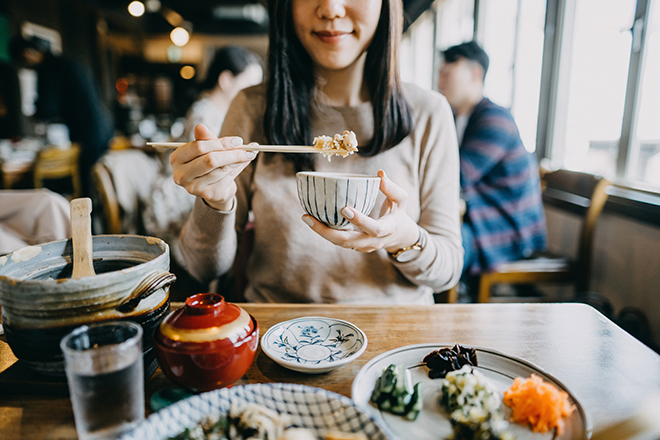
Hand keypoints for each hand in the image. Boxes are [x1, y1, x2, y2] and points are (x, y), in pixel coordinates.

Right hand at [170, 124, 256, 210]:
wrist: (213, 187)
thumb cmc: (208, 163)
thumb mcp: (207, 148)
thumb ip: (206, 138)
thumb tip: (200, 126)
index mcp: (177, 158)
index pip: (198, 147)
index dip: (220, 143)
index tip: (238, 140)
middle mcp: (181, 175)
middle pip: (210, 160)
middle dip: (231, 153)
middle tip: (247, 148)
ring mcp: (194, 187)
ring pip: (220, 170)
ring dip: (237, 161)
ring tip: (248, 155)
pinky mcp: (208, 195)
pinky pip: (227, 179)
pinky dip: (238, 169)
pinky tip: (244, 163)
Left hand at [302, 170, 418, 252]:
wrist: (398, 236)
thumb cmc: (397, 213)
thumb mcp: (401, 200)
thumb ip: (392, 188)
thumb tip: (379, 174)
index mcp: (386, 230)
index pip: (374, 228)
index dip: (360, 221)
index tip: (345, 209)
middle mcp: (372, 242)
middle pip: (347, 242)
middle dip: (327, 232)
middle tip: (309, 217)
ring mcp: (361, 246)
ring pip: (339, 243)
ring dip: (321, 232)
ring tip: (306, 217)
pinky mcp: (353, 245)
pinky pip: (337, 240)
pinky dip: (324, 231)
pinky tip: (311, 219)